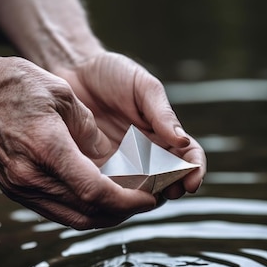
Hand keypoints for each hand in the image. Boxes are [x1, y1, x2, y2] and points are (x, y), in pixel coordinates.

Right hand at [0, 53, 157, 227]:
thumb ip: (88, 131)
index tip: (149, 197)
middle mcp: (30, 176)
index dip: (128, 201)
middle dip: (123, 212)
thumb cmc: (12, 84)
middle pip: (88, 213)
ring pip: (73, 218)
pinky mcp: (14, 190)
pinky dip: (82, 209)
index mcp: (46, 148)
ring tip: (127, 202)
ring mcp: (19, 187)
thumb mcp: (61, 94)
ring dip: (104, 215)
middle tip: (145, 200)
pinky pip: (56, 210)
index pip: (95, 192)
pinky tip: (98, 197)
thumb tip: (108, 158)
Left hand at [55, 51, 205, 198]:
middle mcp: (146, 153)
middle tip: (172, 191)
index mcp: (163, 133)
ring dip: (146, 197)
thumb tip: (183, 141)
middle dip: (174, 189)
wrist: (72, 70)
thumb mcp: (142, 87)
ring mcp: (122, 163)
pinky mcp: (96, 168)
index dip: (195, 170)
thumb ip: (162, 113)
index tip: (192, 179)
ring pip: (140, 190)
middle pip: (168, 180)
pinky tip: (115, 191)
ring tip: (145, 195)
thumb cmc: (111, 73)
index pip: (188, 157)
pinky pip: (109, 187)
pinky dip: (115, 194)